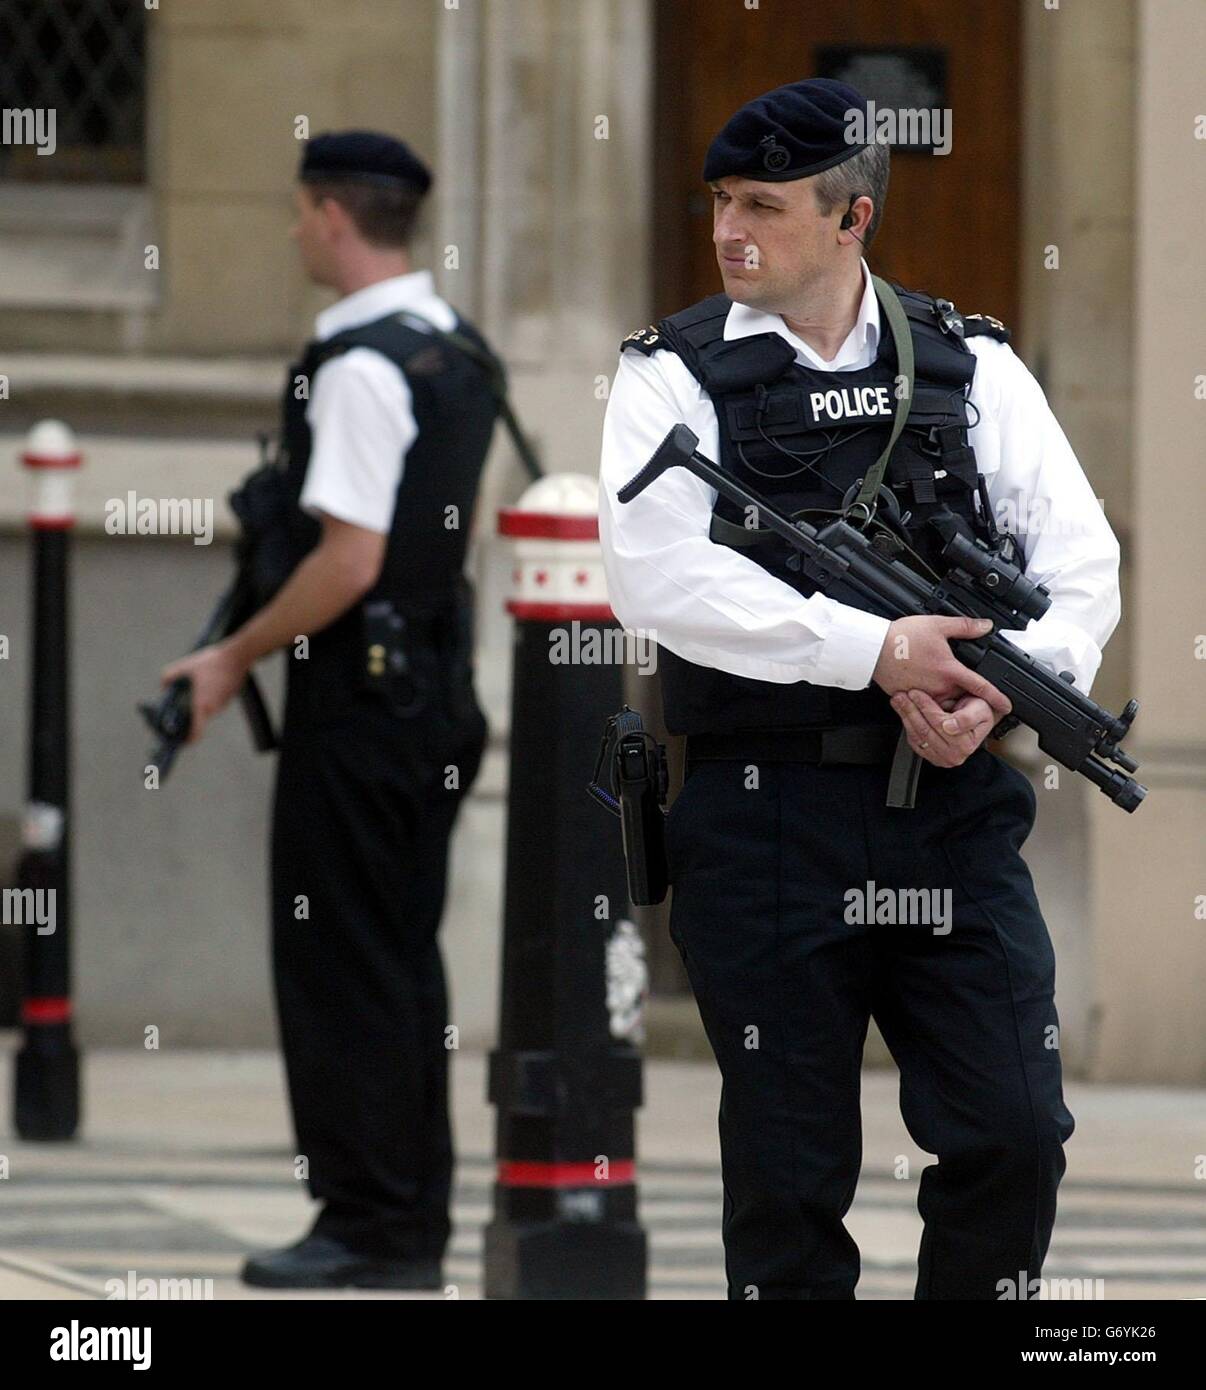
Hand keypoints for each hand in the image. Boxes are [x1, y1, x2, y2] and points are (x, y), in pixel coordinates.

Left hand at [160, 640, 248, 742]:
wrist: (238, 656)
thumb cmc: (212, 662)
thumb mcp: (186, 666)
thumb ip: (170, 676)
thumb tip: (163, 686)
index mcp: (202, 705)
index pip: (196, 732)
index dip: (187, 740)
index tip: (180, 741)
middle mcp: (214, 709)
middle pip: (198, 719)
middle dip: (187, 715)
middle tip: (176, 704)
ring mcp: (223, 704)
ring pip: (205, 708)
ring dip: (197, 702)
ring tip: (192, 687)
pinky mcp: (228, 697)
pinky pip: (213, 701)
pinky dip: (207, 696)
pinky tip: (205, 681)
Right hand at [872, 615, 1011, 719]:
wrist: (873, 648)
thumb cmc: (901, 638)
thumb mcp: (938, 624)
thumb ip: (965, 626)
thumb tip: (985, 625)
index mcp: (949, 671)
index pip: (980, 688)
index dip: (997, 698)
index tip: (1006, 706)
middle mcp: (938, 687)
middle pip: (962, 701)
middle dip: (967, 701)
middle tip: (965, 692)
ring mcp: (924, 695)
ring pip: (943, 706)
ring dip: (948, 702)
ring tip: (942, 690)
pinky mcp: (910, 698)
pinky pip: (925, 705)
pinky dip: (929, 702)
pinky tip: (924, 688)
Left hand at [890, 690, 997, 767]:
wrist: (978, 719)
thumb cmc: (980, 712)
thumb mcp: (980, 710)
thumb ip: (967, 718)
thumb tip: (950, 727)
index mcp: (966, 745)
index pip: (939, 724)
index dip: (926, 707)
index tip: (916, 693)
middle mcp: (953, 756)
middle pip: (926, 730)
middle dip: (911, 710)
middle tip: (901, 694)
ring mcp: (940, 758)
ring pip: (917, 735)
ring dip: (905, 716)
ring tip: (899, 700)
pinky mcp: (930, 756)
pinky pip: (914, 741)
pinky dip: (906, 725)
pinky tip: (903, 711)